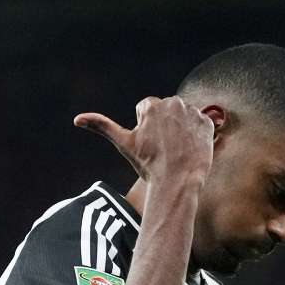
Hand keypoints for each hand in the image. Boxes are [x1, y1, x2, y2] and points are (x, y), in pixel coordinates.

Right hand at [74, 96, 213, 184]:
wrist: (177, 182)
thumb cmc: (148, 165)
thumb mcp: (123, 144)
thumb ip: (101, 126)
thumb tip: (77, 119)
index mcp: (151, 105)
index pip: (147, 110)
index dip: (147, 129)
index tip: (150, 144)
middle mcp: (172, 102)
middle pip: (166, 112)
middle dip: (164, 126)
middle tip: (163, 149)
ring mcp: (192, 112)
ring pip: (183, 117)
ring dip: (181, 129)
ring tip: (177, 150)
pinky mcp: (207, 122)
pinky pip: (201, 125)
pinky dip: (197, 135)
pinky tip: (190, 149)